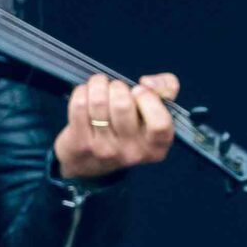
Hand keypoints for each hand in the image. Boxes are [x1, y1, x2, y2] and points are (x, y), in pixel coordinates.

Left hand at [53, 72, 178, 180]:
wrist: (91, 162)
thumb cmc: (129, 128)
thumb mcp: (155, 112)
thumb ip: (166, 89)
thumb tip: (148, 83)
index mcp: (156, 147)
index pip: (159, 123)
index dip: (148, 99)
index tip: (139, 91)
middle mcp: (133, 153)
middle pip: (123, 105)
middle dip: (118, 87)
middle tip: (116, 89)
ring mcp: (106, 150)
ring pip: (99, 102)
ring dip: (99, 85)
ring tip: (100, 87)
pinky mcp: (81, 145)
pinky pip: (80, 105)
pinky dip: (82, 91)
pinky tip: (86, 94)